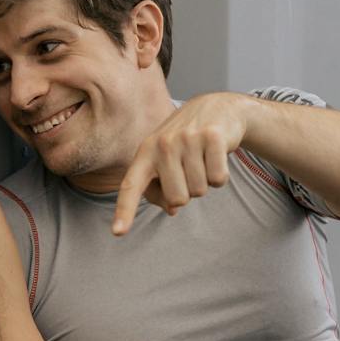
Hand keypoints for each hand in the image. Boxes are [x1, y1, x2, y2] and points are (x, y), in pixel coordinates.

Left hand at [112, 93, 255, 233]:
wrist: (216, 107)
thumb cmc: (186, 141)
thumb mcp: (166, 160)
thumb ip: (162, 188)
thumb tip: (172, 209)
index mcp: (145, 152)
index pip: (131, 185)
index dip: (125, 211)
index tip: (118, 233)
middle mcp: (163, 144)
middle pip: (177, 199)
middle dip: (188, 192)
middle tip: (191, 168)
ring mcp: (188, 139)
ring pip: (199, 190)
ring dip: (205, 182)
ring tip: (203, 159)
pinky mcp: (212, 137)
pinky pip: (218, 179)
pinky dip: (221, 175)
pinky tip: (217, 156)